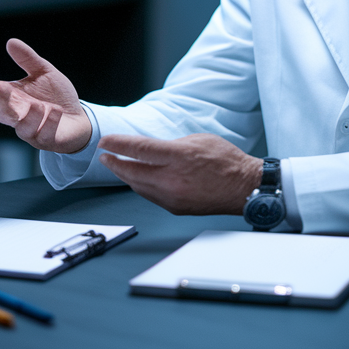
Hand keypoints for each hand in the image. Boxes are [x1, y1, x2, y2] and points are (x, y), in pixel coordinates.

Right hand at [0, 39, 92, 153]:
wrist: (78, 118)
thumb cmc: (56, 96)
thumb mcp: (44, 73)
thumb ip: (28, 59)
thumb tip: (11, 42)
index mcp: (13, 97)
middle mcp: (18, 115)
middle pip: (1, 112)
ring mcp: (30, 130)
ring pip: (21, 127)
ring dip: (29, 115)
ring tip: (40, 105)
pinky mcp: (46, 140)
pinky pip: (44, 134)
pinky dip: (49, 123)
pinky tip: (56, 112)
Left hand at [98, 133, 263, 215]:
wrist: (244, 187)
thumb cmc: (225, 161)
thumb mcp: (197, 140)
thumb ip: (170, 145)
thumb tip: (152, 150)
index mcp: (178, 156)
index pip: (138, 149)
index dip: (117, 145)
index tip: (104, 143)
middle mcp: (173, 178)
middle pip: (131, 171)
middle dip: (114, 163)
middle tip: (105, 156)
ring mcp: (173, 196)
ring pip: (137, 186)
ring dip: (125, 176)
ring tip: (117, 167)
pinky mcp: (175, 208)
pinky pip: (149, 196)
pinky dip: (140, 186)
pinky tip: (137, 180)